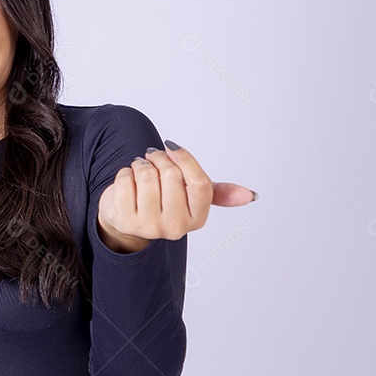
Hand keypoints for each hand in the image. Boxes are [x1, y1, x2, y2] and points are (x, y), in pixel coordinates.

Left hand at [97, 141, 255, 252]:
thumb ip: (218, 192)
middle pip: (171, 175)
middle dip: (158, 158)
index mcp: (198, 219)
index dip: (184, 158)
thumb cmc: (162, 201)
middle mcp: (176, 228)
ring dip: (140, 164)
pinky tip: (128, 182)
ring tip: (140, 170)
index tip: (171, 147)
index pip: (199, 182)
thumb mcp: (191, 197)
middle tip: (152, 158)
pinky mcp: (126, 221)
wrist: (126, 221)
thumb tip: (251, 195)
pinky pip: (125, 180)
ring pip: (147, 174)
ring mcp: (150, 227)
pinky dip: (124, 173)